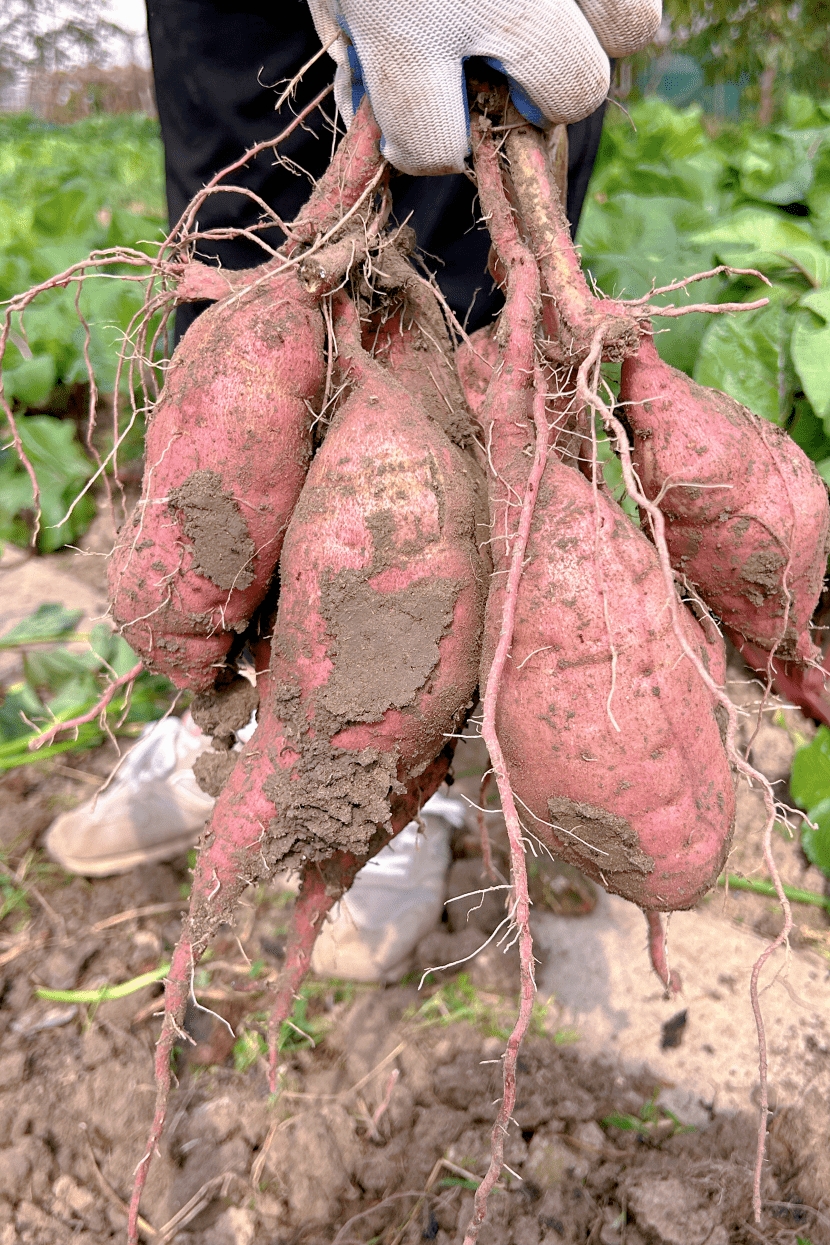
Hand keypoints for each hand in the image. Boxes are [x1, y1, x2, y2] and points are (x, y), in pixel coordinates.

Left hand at [307, 0, 660, 176]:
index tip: (430, 124)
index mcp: (405, 25)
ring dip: (603, 28)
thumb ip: (358, 58)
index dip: (431, 146)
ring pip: (633, 24)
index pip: (439, 141)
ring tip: (558, 6)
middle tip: (516, 64)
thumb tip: (383, 128)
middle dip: (547, 94)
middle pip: (574, 89)